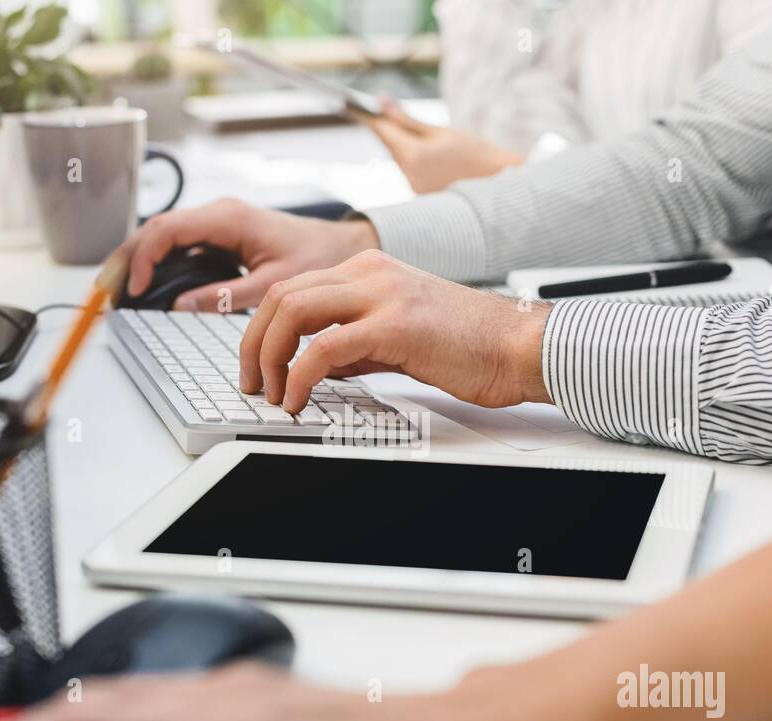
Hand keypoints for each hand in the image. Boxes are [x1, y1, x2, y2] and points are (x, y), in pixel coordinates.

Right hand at [115, 198, 378, 311]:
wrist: (344, 247)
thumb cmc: (318, 259)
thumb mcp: (274, 284)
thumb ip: (226, 296)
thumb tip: (180, 305)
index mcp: (228, 219)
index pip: (167, 230)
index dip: (143, 258)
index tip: (136, 288)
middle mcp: (218, 215)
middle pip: (155, 230)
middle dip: (127, 257)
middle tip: (104, 289)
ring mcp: (218, 225)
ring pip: (164, 237)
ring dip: (139, 260)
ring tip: (117, 290)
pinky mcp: (221, 237)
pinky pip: (180, 246)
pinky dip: (159, 263)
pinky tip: (147, 286)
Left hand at [239, 250, 552, 412]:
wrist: (519, 345)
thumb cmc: (471, 345)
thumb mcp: (399, 336)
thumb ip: (356, 344)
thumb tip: (318, 367)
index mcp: (370, 271)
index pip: (293, 289)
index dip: (262, 330)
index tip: (257, 366)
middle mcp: (370, 273)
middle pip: (281, 296)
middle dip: (253, 343)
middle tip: (251, 382)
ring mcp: (382, 294)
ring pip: (292, 312)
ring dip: (269, 358)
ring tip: (271, 393)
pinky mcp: (395, 325)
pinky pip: (323, 348)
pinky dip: (298, 377)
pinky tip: (298, 399)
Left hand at [365, 99, 523, 193]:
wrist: (496, 187)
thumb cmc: (472, 153)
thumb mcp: (440, 131)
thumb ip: (407, 119)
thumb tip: (381, 102)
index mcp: (414, 155)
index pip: (382, 131)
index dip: (367, 117)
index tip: (349, 105)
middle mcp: (409, 175)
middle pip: (389, 145)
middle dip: (387, 129)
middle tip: (382, 110)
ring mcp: (413, 188)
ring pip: (399, 158)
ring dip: (402, 145)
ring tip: (425, 137)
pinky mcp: (420, 196)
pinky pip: (409, 171)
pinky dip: (413, 159)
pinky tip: (431, 157)